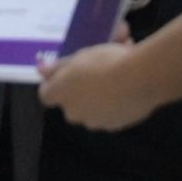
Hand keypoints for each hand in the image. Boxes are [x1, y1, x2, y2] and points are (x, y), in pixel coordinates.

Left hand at [35, 41, 156, 129]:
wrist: (140, 79)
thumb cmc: (105, 62)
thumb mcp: (79, 56)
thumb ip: (58, 67)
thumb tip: (41, 71)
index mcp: (61, 94)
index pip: (47, 93)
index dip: (56, 81)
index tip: (68, 69)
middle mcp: (74, 113)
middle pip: (73, 98)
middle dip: (83, 84)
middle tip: (98, 63)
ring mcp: (96, 122)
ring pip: (95, 102)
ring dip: (102, 88)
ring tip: (120, 66)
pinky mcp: (117, 124)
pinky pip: (113, 109)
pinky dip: (118, 97)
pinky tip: (131, 80)